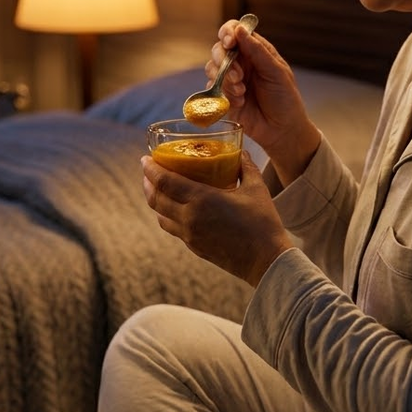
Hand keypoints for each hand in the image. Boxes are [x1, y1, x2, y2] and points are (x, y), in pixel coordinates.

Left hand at [142, 151, 293, 286]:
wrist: (266, 260)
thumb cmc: (263, 223)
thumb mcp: (256, 188)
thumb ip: (246, 167)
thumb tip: (241, 152)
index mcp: (201, 200)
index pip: (165, 181)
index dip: (150, 169)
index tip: (145, 158)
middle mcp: (189, 218)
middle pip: (156, 199)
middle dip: (148, 182)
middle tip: (148, 169)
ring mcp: (190, 235)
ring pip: (160, 215)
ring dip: (154, 200)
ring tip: (157, 188)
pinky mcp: (194, 247)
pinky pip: (172, 228)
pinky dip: (166, 215)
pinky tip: (173, 208)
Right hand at [207, 20, 321, 181]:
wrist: (282, 130)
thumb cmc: (285, 99)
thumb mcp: (276, 72)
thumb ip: (257, 51)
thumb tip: (240, 30)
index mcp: (255, 51)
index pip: (235, 31)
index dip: (228, 33)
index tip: (229, 42)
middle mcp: (241, 62)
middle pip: (219, 49)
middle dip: (224, 60)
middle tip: (238, 75)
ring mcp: (230, 79)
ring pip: (212, 68)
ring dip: (225, 78)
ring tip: (241, 91)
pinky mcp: (223, 96)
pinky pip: (212, 88)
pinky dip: (224, 94)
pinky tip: (240, 102)